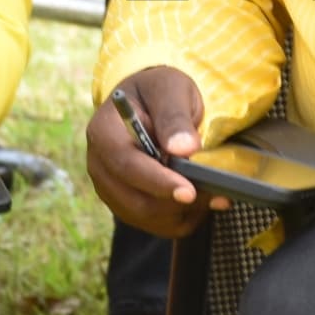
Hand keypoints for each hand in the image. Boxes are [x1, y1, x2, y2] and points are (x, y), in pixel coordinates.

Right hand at [84, 66, 224, 237]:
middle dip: (176, 202)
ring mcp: (110, 190)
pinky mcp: (126, 206)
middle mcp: (100, 166)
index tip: (188, 190)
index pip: (126, 166)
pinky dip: (182, 218)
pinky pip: (157, 225)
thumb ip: (175, 116)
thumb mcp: (170, 89)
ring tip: (211, 190)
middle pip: (135, 201)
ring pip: (147, 218)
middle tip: (215, 192)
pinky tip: (198, 198)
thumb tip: (184, 148)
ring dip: (183, 211)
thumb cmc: (158, 92)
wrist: (149, 103)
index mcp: (103, 133)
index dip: (158, 182)